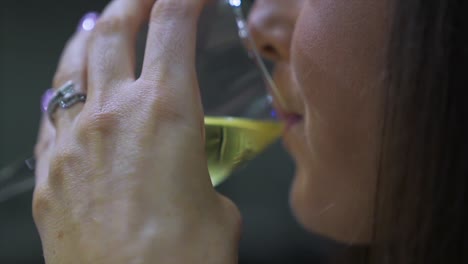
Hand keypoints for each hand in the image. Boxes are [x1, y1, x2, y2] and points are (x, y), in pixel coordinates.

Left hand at [33, 0, 240, 262]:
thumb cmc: (182, 261)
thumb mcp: (218, 208)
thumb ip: (201, 179)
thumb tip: (191, 180)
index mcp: (167, 113)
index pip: (173, 26)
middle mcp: (113, 114)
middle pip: (114, 31)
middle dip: (132, 2)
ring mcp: (72, 141)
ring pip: (72, 65)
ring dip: (89, 37)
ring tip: (98, 25)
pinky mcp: (48, 174)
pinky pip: (51, 115)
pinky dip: (63, 92)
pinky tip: (68, 93)